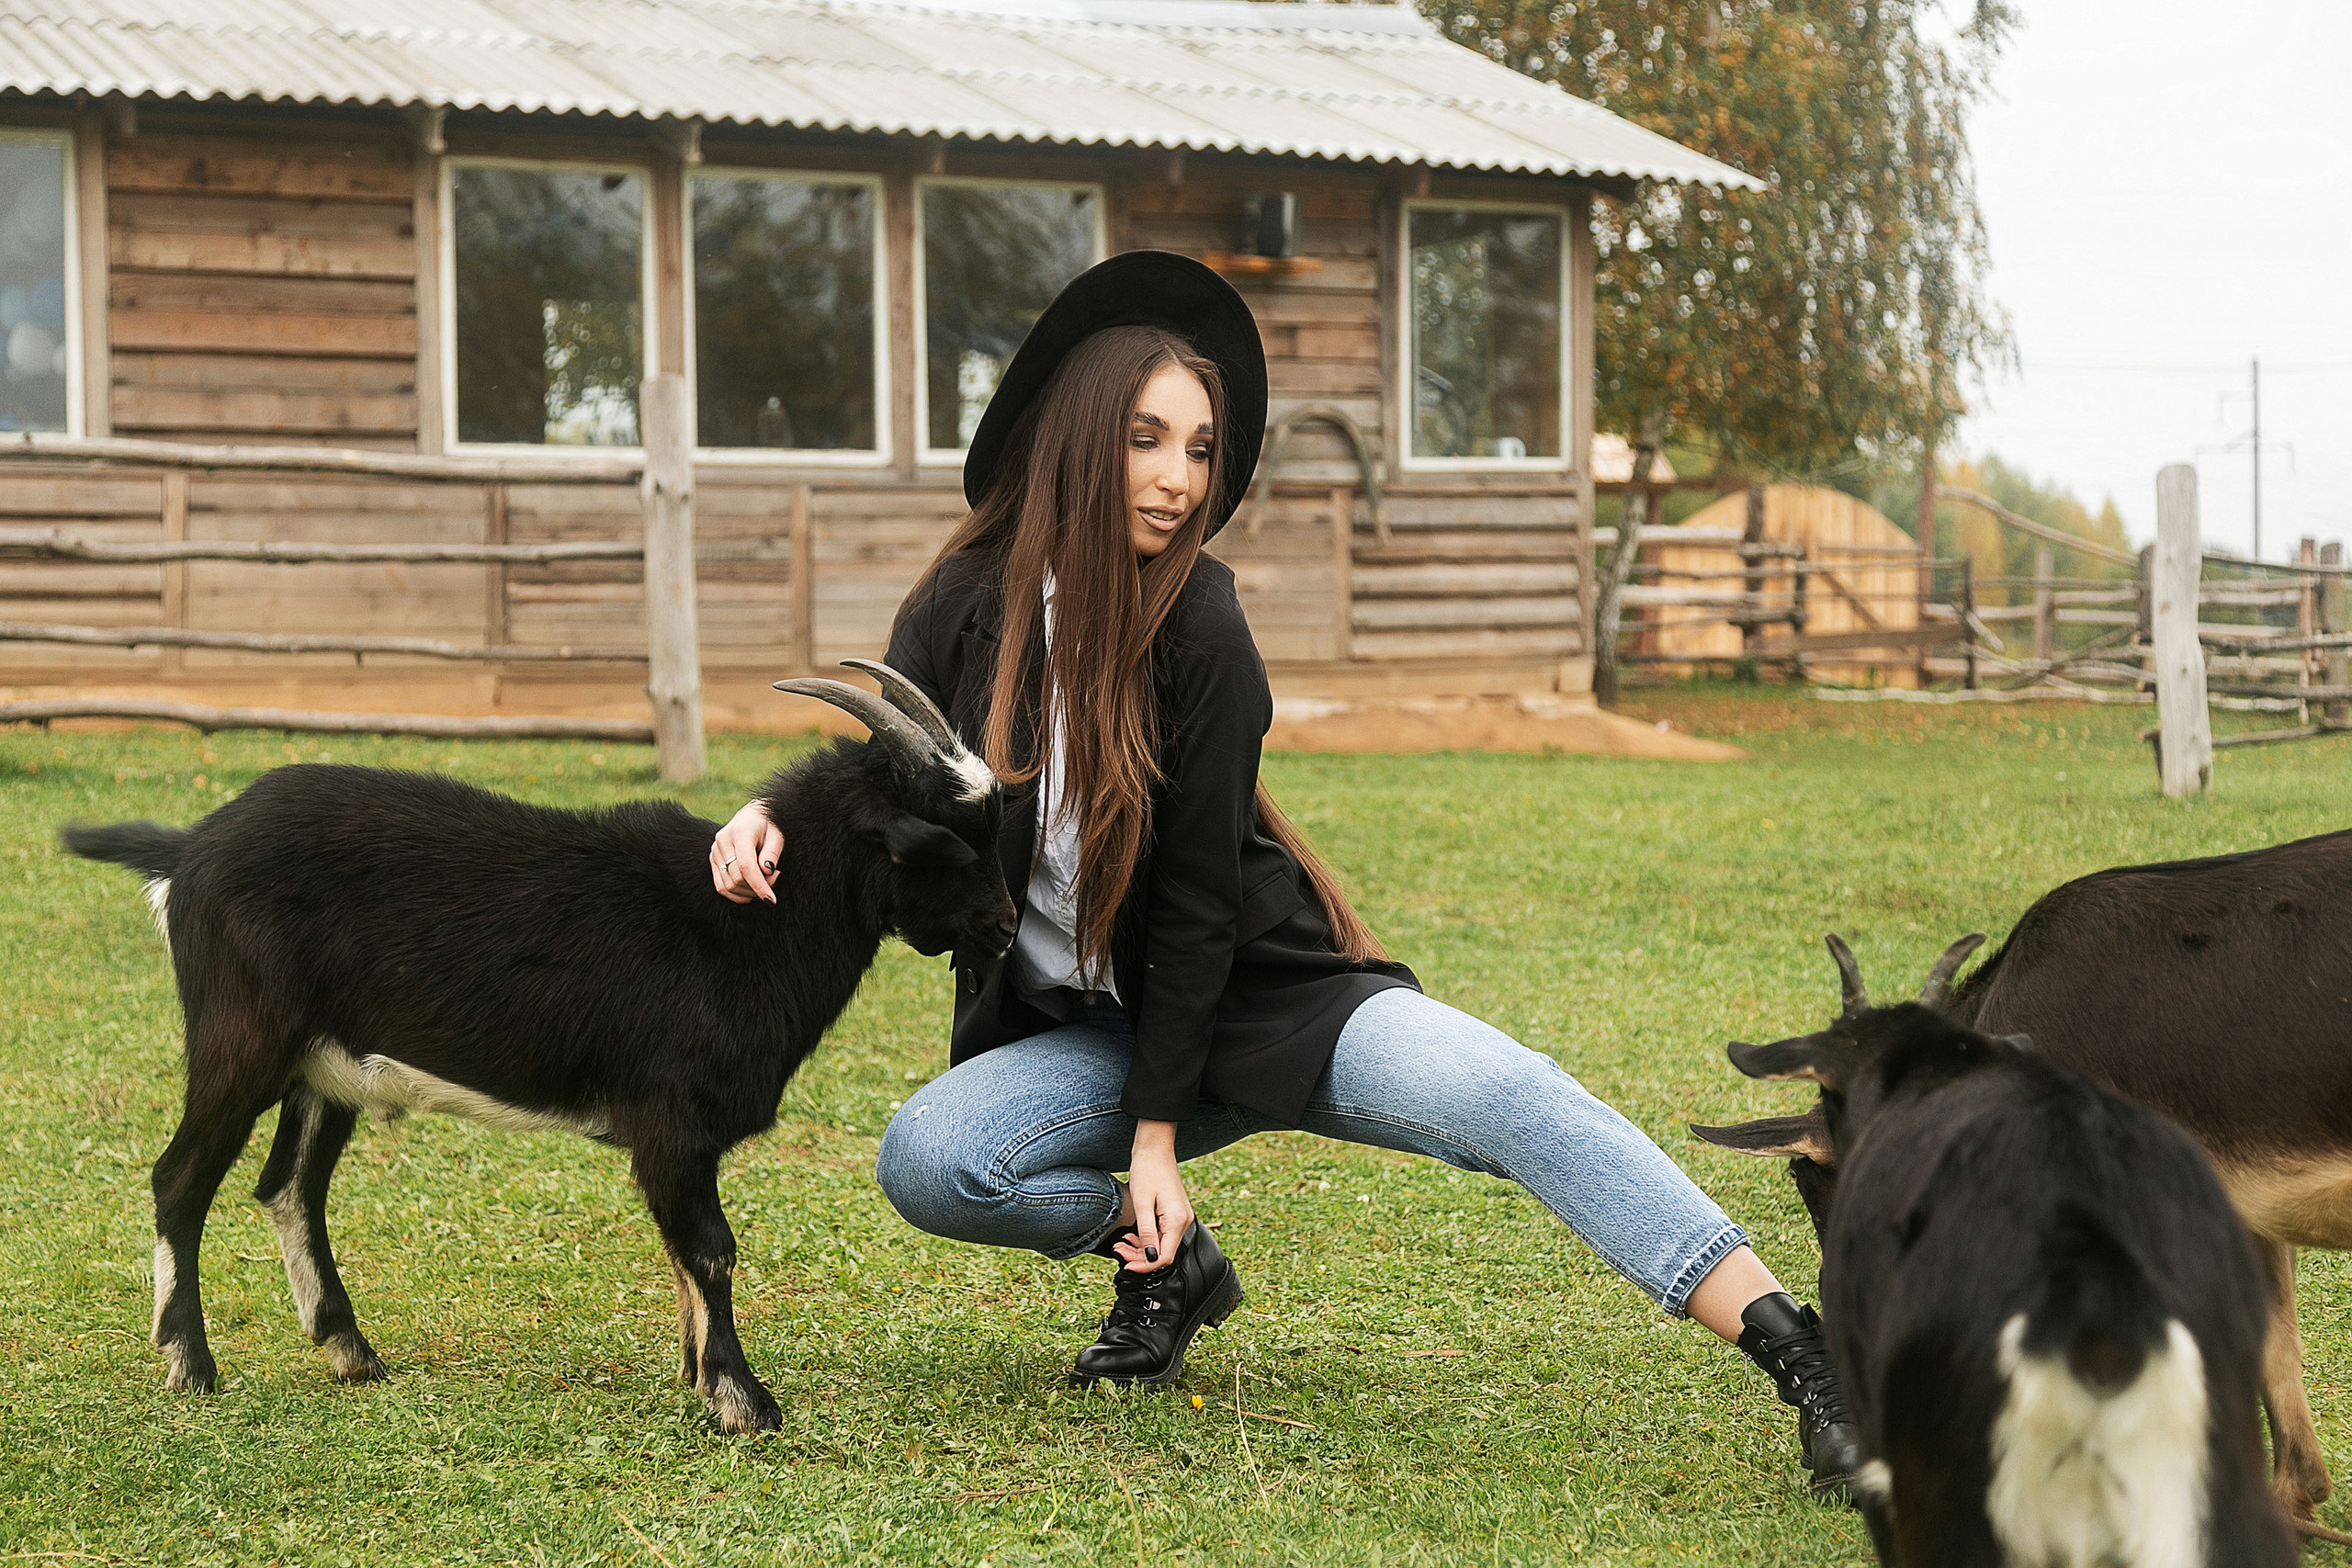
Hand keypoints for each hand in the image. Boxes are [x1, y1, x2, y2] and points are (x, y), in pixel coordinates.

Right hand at [710, 800, 783, 903]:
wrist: (752, 817)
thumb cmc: (768, 825)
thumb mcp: (777, 834)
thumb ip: (772, 852)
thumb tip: (767, 872)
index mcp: (740, 832)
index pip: (746, 866)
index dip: (759, 886)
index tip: (771, 900)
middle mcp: (722, 842)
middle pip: (737, 878)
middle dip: (757, 887)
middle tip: (775, 878)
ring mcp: (715, 851)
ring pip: (728, 886)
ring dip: (748, 893)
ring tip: (765, 881)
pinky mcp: (713, 860)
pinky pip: (721, 886)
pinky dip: (737, 894)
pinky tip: (752, 889)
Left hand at [1114, 1120, 1191, 1273]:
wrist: (1155, 1150)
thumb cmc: (1147, 1171)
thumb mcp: (1142, 1203)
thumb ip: (1146, 1232)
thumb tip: (1150, 1257)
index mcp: (1177, 1220)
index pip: (1164, 1257)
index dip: (1145, 1265)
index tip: (1126, 1265)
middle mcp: (1183, 1221)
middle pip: (1162, 1253)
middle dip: (1139, 1257)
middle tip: (1119, 1251)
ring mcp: (1180, 1217)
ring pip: (1161, 1245)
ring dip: (1141, 1248)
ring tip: (1122, 1244)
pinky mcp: (1174, 1214)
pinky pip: (1162, 1234)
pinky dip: (1146, 1239)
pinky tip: (1132, 1236)